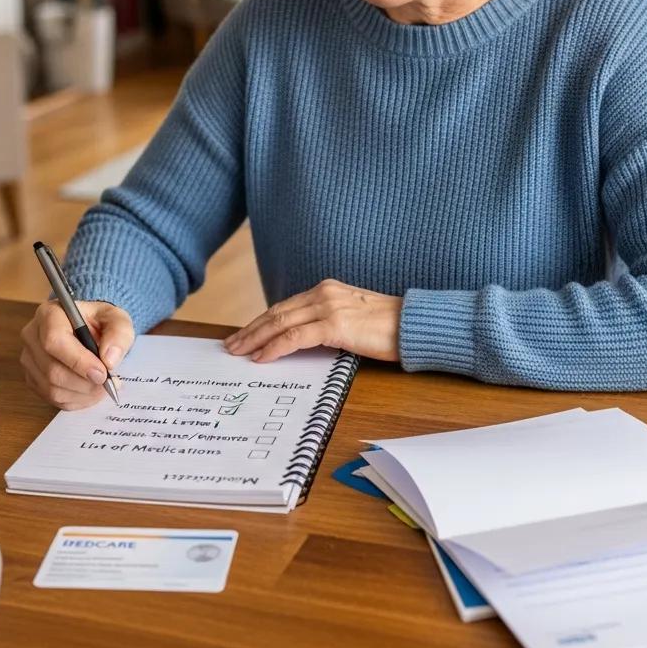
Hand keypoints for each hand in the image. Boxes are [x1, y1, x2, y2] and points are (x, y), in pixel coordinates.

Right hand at [20, 300, 134, 409]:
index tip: (102, 373)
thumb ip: (119, 334)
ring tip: (101, 387)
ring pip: (51, 387)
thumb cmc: (100, 322)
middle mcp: (32, 336)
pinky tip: (89, 391)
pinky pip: (50, 398)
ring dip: (81, 393)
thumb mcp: (117, 319)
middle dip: (83, 382)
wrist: (90, 329)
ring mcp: (29, 359)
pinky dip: (74, 400)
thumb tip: (109, 360)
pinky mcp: (31, 378)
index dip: (79, 361)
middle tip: (106, 384)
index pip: (55, 340)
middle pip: (52, 369)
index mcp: (50, 313)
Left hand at [224, 279, 401, 363]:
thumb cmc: (389, 327)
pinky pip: (295, 337)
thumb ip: (329, 322)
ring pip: (280, 323)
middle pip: (277, 312)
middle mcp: (324, 292)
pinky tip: (262, 358)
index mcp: (327, 289)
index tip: (245, 334)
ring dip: (255, 338)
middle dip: (251, 329)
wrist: (414, 324)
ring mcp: (329, 307)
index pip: (285, 306)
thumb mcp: (353, 318)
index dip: (262, 321)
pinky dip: (275, 347)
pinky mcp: (335, 324)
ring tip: (239, 352)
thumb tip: (304, 341)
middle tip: (231, 344)